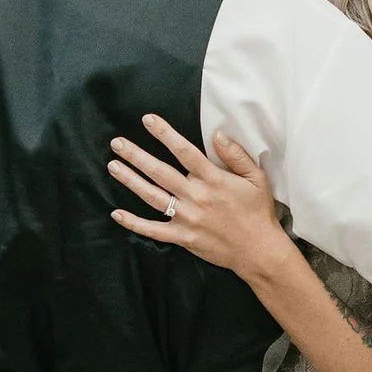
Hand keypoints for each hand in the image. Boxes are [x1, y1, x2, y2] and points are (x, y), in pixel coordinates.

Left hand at [107, 115, 290, 279]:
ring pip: (152, 196)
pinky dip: (134, 223)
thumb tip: (217, 134)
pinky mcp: (183, 237)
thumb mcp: (256, 178)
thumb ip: (236, 155)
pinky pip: (154, 230)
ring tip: (113, 166)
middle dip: (136, 156)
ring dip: (130, 181)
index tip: (148, 120)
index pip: (184, 151)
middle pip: (160, 172)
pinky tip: (117, 213)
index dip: (165, 134)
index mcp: (213, 179)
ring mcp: (187, 218)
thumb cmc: (257, 212)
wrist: (258, 251)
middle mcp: (196, 196)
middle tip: (117, 143)